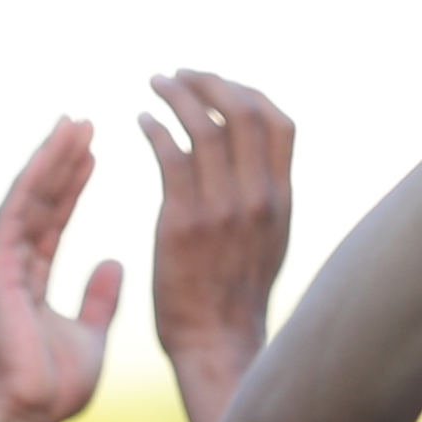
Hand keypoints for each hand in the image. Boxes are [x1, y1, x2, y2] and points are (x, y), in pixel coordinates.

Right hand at [0, 118, 121, 421]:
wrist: (23, 415)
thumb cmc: (52, 390)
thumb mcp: (90, 338)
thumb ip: (99, 300)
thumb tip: (114, 264)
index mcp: (28, 281)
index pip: (54, 222)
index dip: (73, 187)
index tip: (94, 155)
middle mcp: (8, 266)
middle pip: (40, 202)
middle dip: (63, 162)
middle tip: (86, 123)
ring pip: (28, 199)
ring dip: (51, 159)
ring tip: (75, 124)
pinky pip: (18, 211)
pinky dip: (37, 178)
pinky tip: (56, 150)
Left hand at [139, 71, 294, 421]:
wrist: (217, 346)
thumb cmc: (235, 298)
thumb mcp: (268, 242)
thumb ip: (263, 198)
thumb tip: (253, 161)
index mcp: (281, 200)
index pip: (278, 121)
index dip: (247, 92)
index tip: (218, 87)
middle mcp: (258, 198)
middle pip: (244, 111)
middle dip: (210, 81)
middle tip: (180, 74)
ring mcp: (222, 209)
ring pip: (205, 125)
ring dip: (177, 94)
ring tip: (155, 84)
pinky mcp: (182, 221)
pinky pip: (170, 153)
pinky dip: (155, 127)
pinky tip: (140, 121)